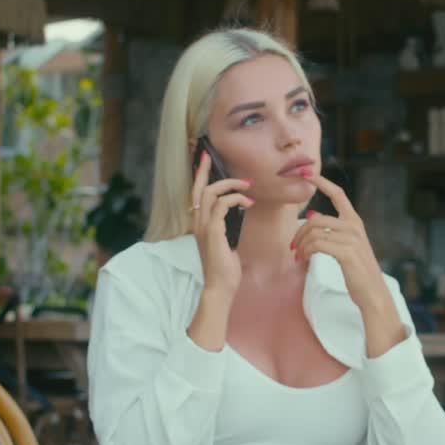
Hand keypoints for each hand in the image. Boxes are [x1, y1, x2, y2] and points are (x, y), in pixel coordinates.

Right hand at [190, 150, 253, 296]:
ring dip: (232, 185)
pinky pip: (223, 204)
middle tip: (216, 159)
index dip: (200, 175)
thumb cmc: (225, 266)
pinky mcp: (213, 230)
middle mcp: (197, 222)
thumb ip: (227, 224)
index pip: (196, 193)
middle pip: (200, 188)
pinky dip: (237, 199)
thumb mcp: (226, 240)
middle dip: (208, 170)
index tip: (205, 159)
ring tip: (247, 187)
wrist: (220, 285)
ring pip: (211, 193)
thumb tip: (239, 208)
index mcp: (199, 223)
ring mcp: (203, 226)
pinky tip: (248, 203)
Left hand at [291, 172, 406, 356]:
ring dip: (301, 245)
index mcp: (355, 221)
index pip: (338, 194)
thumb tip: (313, 215)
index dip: (321, 182)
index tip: (307, 173)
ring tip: (299, 257)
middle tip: (293, 248)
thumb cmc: (358, 272)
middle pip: (315, 218)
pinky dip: (306, 251)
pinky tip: (304, 259)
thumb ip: (333, 231)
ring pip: (313, 232)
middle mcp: (354, 226)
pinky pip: (317, 244)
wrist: (372, 293)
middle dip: (299, 232)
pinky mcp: (346, 252)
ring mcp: (351, 238)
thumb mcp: (348, 246)